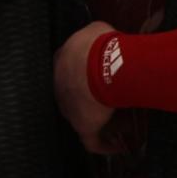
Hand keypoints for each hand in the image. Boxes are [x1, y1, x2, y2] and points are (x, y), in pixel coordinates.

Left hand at [55, 22, 116, 154]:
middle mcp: (59, 86)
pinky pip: (92, 141)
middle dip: (88, 96)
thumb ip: (95, 38)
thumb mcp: (96, 31)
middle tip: (108, 97)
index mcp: (61, 61)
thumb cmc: (97, 45)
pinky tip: (116, 146)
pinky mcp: (82, 125)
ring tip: (117, 121)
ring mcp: (68, 108)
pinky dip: (104, 145)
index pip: (68, 69)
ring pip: (81, 116)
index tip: (97, 74)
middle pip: (73, 93)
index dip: (83, 72)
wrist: (99, 65)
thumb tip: (104, 40)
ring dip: (97, 118)